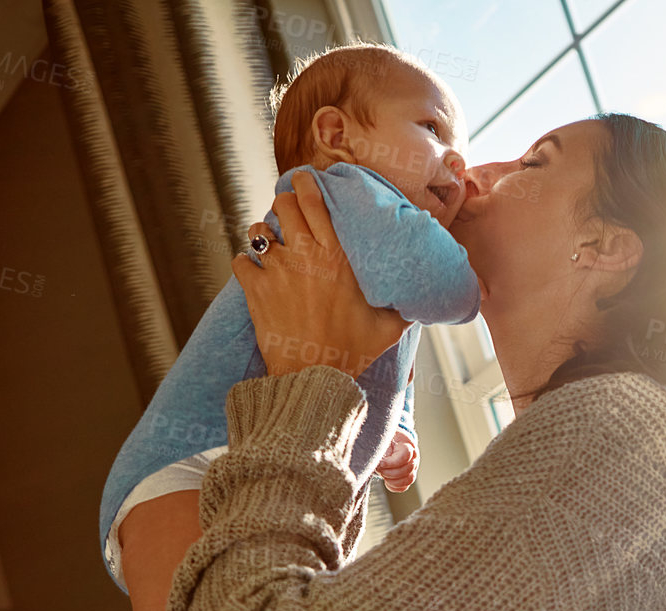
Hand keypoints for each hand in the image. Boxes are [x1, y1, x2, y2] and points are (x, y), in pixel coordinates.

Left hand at [232, 170, 407, 377]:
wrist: (315, 376)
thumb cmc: (352, 351)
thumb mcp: (388, 327)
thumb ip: (404, 307)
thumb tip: (424, 299)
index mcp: (337, 257)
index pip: (315, 202)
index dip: (305, 184)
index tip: (303, 178)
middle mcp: (305, 256)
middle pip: (283, 205)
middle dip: (283, 202)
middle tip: (287, 209)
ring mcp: (277, 271)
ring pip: (258, 231)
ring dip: (263, 234)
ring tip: (271, 243)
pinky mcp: (256, 289)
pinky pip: (241, 261)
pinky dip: (246, 264)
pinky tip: (255, 272)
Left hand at [376, 428, 418, 491]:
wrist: (388, 442)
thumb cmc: (384, 440)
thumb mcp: (382, 439)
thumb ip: (382, 449)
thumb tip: (380, 463)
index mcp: (407, 445)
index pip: (406, 456)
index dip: (392, 463)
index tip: (380, 464)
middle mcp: (413, 457)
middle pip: (408, 469)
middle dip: (390, 472)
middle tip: (378, 468)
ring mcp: (412, 468)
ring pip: (408, 480)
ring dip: (392, 480)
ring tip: (382, 474)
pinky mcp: (408, 477)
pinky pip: (404, 487)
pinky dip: (393, 486)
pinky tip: (386, 480)